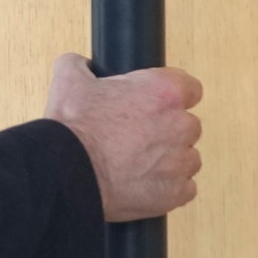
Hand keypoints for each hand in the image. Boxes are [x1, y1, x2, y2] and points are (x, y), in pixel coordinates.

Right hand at [45, 54, 203, 221]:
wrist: (67, 173)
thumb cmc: (74, 130)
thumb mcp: (69, 81)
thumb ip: (81, 65)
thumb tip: (81, 64)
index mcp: (165, 92)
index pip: (191, 88)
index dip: (172, 97)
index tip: (158, 105)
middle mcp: (180, 125)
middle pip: (188, 125)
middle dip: (168, 131)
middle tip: (138, 138)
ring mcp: (180, 161)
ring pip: (187, 158)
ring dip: (169, 161)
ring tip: (138, 165)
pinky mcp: (175, 193)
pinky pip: (184, 189)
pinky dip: (168, 189)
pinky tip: (145, 185)